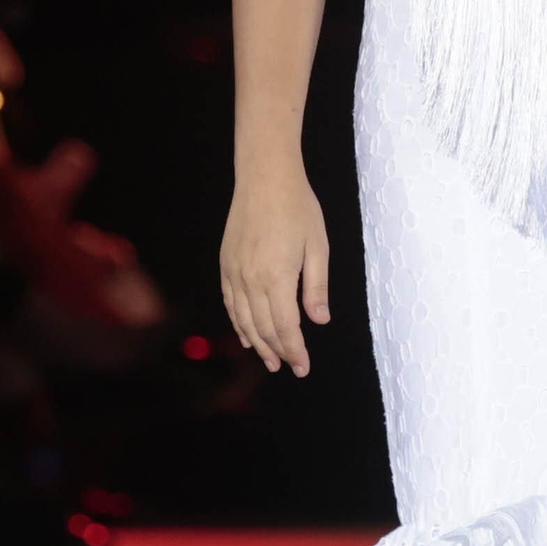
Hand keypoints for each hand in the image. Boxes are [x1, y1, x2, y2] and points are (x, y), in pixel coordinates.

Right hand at [219, 168, 329, 376]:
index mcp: (277, 277)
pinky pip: (230, 303)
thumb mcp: (317, 246)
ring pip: (244, 320)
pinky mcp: (226, 265)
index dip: (295, 350)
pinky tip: (247, 336)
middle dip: (278, 352)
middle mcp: (251, 280)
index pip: (286, 327)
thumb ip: (316, 286)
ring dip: (258, 344)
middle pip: (264, 328)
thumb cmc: (298, 208)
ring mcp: (235, 273)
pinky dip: (238, 324)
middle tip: (291, 367)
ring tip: (271, 360)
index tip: (303, 367)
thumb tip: (319, 320)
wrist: (265, 178)